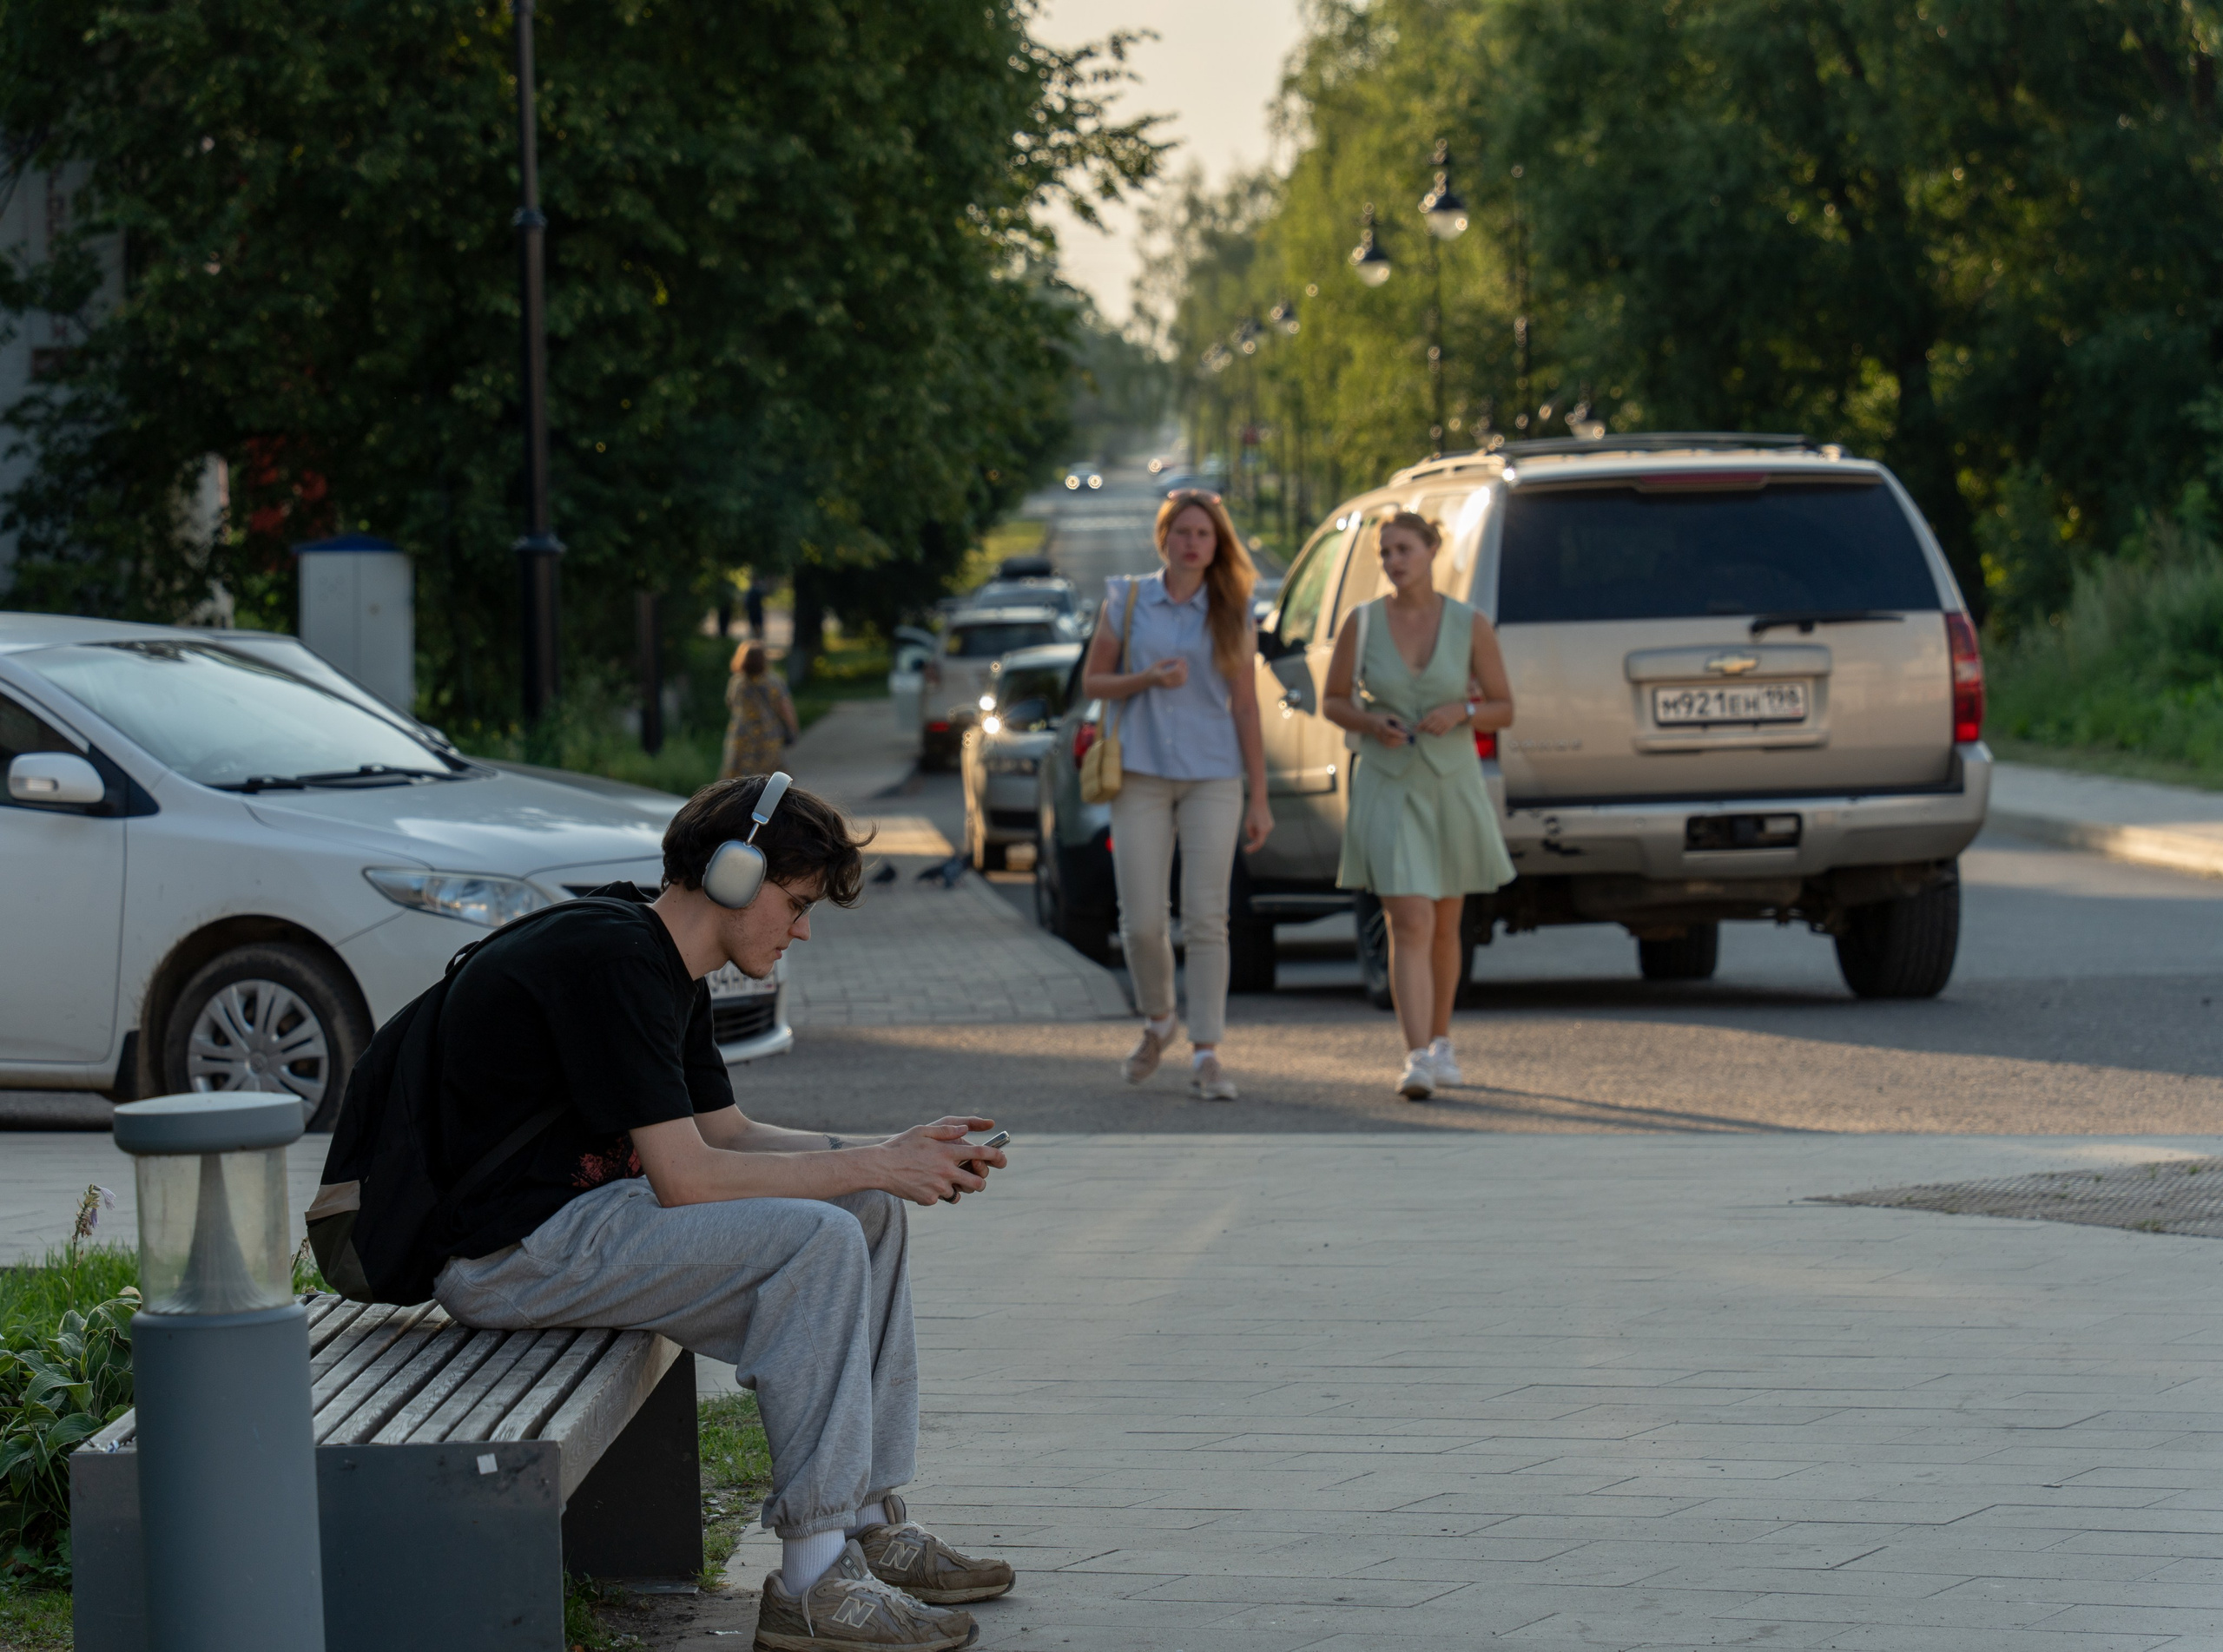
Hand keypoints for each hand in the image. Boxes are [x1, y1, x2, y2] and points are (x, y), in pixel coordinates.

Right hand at [873, 1117, 1006, 1207]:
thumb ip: (946, 1130)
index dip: (996, 1156)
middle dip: (980, 1182)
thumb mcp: (923, 1131)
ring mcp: (938, 1187)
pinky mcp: (929, 1199)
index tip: (1002, 1159)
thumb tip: (965, 1130)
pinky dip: (936, 1194)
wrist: (880, 1167)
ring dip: (956, 1188)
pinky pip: (941, 1198)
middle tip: (976, 1180)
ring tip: (942, 1180)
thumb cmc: (901, 1145)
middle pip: (977, 1182)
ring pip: (959, 1193)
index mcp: (947, 1151)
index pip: (981, 1153)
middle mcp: (946, 1170)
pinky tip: (923, 1185)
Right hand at [1148, 657, 1188, 688]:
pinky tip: (1183, 672)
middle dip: (1184, 668)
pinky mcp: (1170, 687)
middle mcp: (1166, 682)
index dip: (1180, 664)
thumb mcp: (1159, 663)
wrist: (1146, 681)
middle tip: (1184, 662)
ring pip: (1182, 680)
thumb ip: (1170, 660)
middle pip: (1180, 675)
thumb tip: (1181, 659)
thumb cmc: (1152, 670)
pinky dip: (1184, 678)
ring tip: (1184, 666)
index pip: (1176, 670)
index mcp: (1162, 676)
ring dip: (1185, 673)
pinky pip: (1181, 684)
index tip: (1181, 659)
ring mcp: (1169, 686)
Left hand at [1242, 799, 1273, 853]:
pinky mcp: (1270, 824)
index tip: (1246, 850)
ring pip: (1262, 835)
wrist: (1259, 802)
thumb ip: (1250, 833)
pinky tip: (1254, 823)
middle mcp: (1268, 829)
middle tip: (1246, 848)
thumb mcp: (1248, 824)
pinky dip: (1258, 832)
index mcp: (1263, 830)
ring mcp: (1270, 826)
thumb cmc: (1252, 812)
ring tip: (1251, 824)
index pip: (1258, 843)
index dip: (1252, 848)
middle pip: (1260, 840)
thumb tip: (1253, 838)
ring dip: (1255, 835)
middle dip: (1253, 843)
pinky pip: (1264, 831)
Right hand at [1372, 713, 1410, 747]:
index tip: (1405, 734)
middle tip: (1407, 739)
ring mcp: (1379, 738)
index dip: (1397, 733)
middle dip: (1399, 740)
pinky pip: (1387, 745)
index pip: (1389, 730)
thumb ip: (1397, 721)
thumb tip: (1403, 729)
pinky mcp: (1380, 741)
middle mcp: (1379, 732)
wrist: (1370, 723)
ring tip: (1404, 741)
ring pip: (1388, 743)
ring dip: (1397, 743)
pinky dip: (1394, 745)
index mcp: (1381, 725)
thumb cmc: (1381, 718)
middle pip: (1389, 739)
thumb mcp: (1390, 716)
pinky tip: (1399, 743)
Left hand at [1416, 701, 1466, 736]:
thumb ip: (1429, 716)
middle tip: (1424, 730)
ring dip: (1431, 732)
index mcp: (1434, 713)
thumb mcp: (1436, 710)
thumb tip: (1421, 723)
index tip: (1415, 730)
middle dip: (1425, 730)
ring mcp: (1444, 723)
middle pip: (1428, 728)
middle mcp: (1439, 718)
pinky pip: (1440, 734)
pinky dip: (1436, 734)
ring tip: (1431, 730)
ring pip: (1433, 732)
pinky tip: (1436, 732)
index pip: (1424, 722)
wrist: (1457, 710)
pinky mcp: (1448, 727)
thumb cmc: (1445, 710)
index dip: (1418, 727)